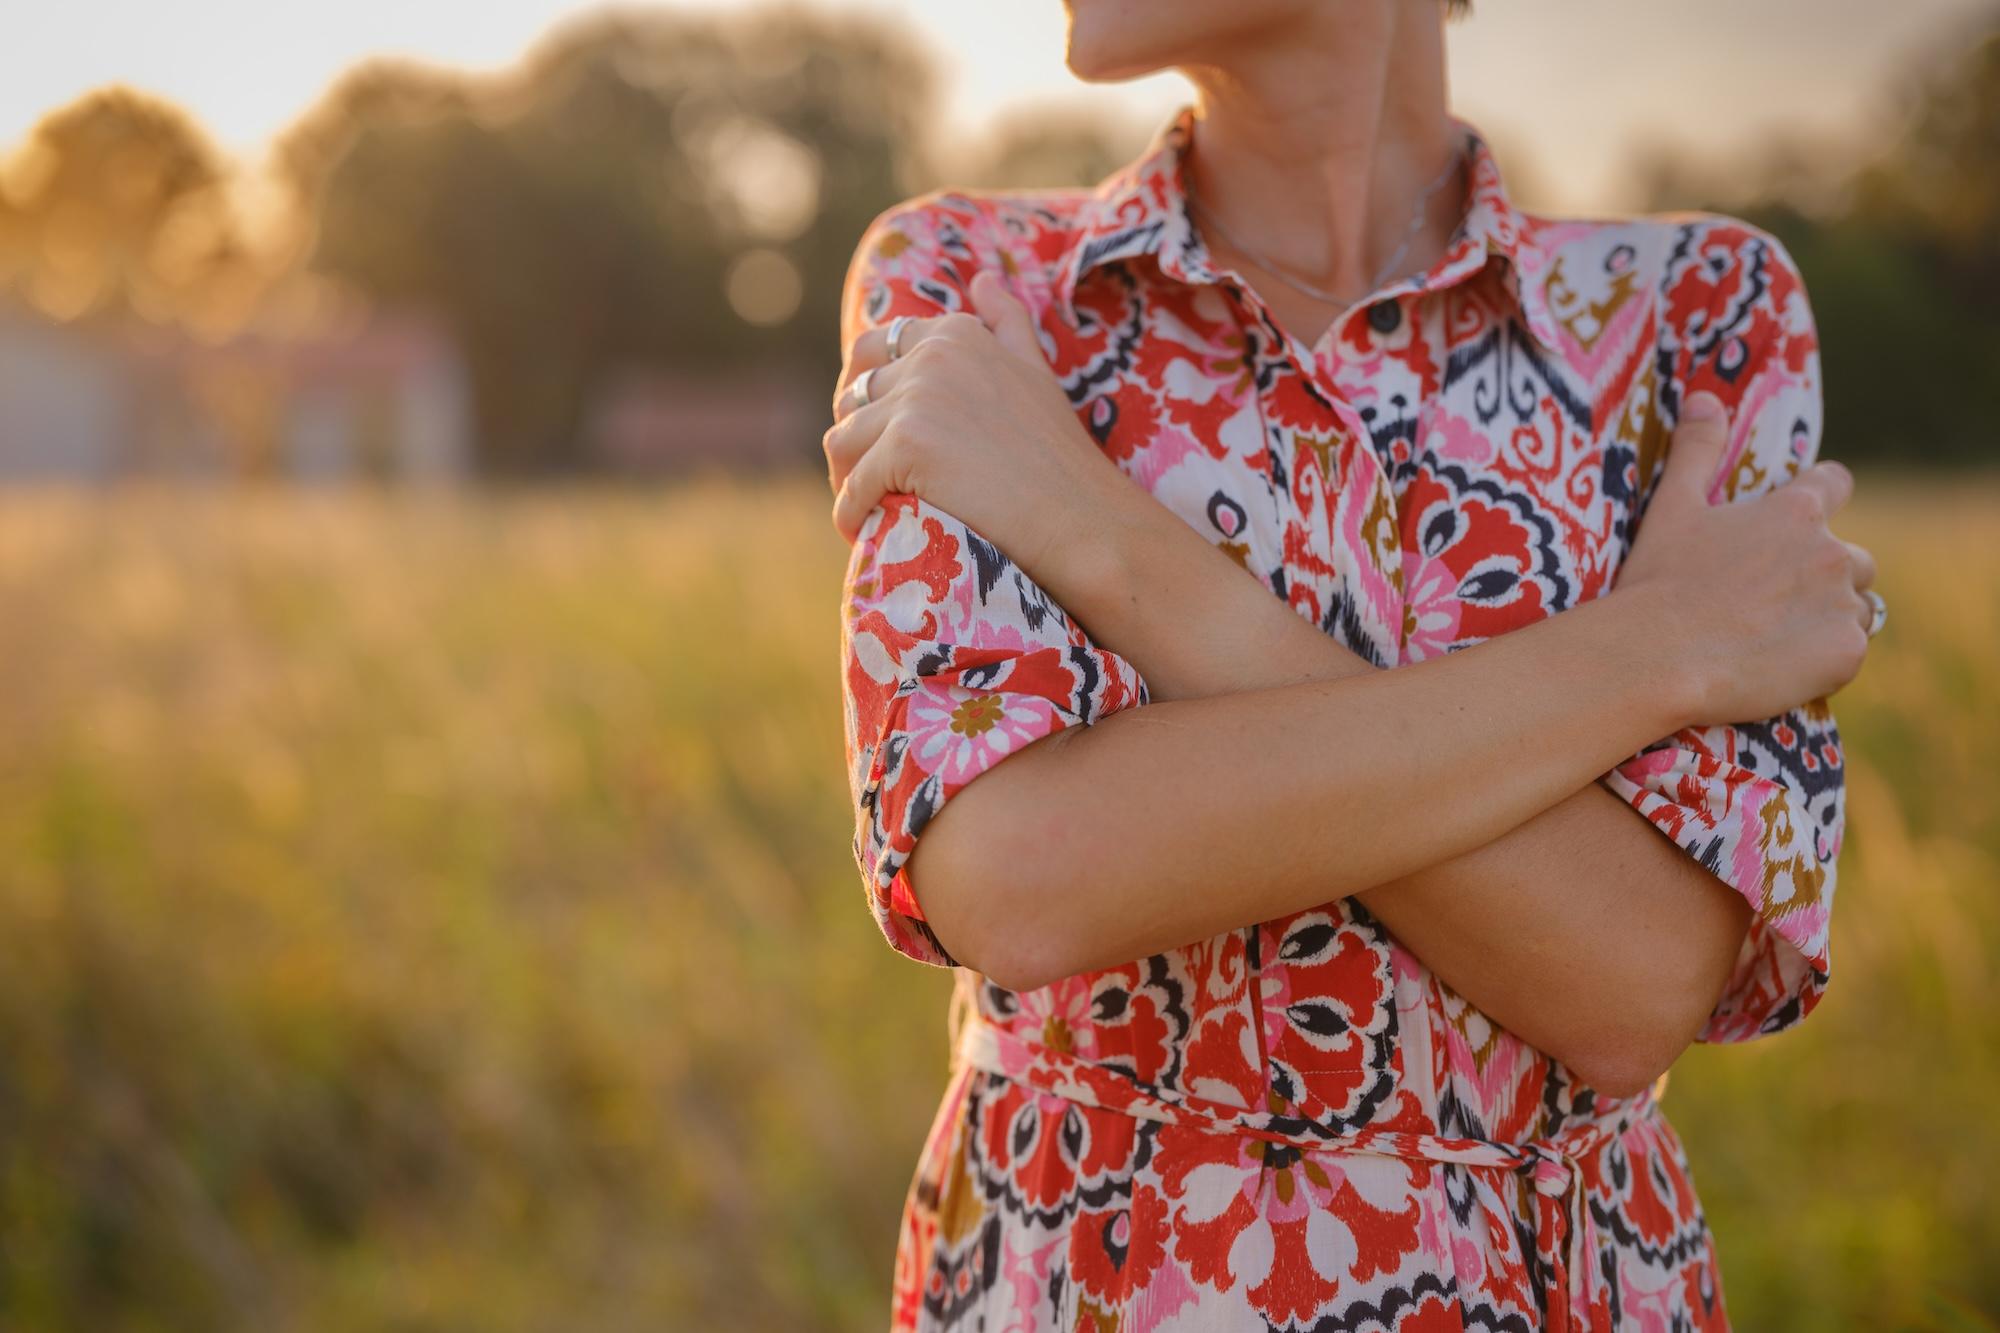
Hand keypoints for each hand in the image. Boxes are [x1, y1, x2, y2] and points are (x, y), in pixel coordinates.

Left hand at [823, 271, 1129, 585]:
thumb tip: (983, 279)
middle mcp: (933, 356)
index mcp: (957, 333)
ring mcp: (917, 399)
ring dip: (845, 478)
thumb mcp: (1036, 371)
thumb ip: (1007, 323)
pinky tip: (860, 532)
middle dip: (853, 440)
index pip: (873, 348)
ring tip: (862, 509)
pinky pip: (854, 485)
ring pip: (842, 440)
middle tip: (864, 480)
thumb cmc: (1062, 457)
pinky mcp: (906, 446)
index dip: (863, 393)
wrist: (1081, 517)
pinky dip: (850, 513)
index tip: (871, 432)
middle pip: (852, 397)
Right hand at [1616, 390, 1876, 726]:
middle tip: (1774, 598)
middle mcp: (1830, 553)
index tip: (1806, 514)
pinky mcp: (1844, 654)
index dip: (1822, 495)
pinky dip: (1824, 658)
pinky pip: (1849, 652)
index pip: (1835, 484)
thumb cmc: (1659, 581)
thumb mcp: (1671, 507)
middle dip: (1824, 572)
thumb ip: (1696, 449)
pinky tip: (1782, 665)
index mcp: (1795, 512)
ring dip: (1830, 615)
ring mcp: (1842, 606)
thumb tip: (1703, 398)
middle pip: (1854, 557)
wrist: (1660, 658)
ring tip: (1781, 636)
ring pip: (1858, 607)